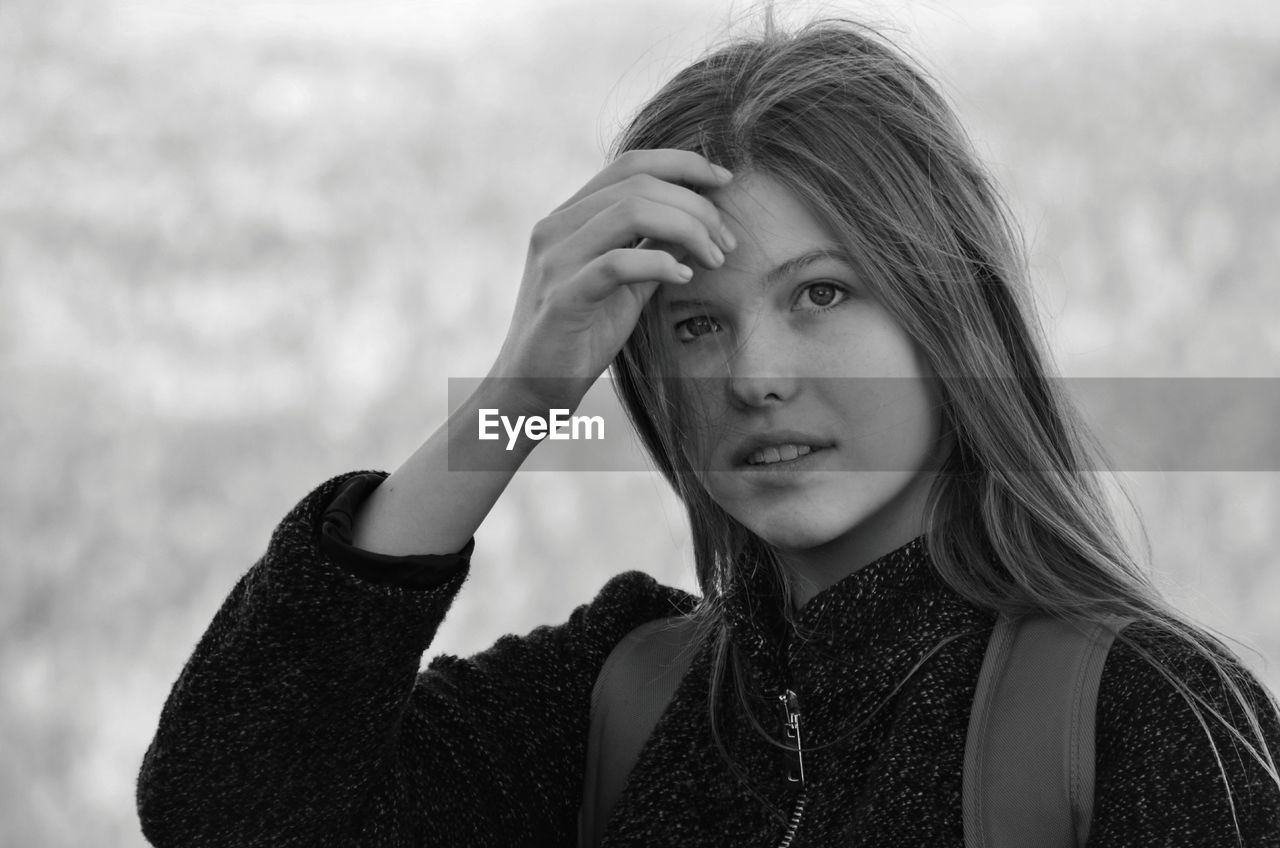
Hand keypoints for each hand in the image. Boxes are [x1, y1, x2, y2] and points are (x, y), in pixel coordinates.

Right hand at [488, 149, 734, 411]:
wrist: (531, 387)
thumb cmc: (580, 335)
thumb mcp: (625, 284)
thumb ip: (653, 247)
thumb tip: (700, 219)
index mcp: (569, 216)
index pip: (631, 165)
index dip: (684, 163)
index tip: (725, 181)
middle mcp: (556, 227)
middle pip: (638, 184)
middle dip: (696, 206)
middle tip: (728, 241)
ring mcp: (556, 260)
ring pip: (631, 211)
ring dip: (688, 229)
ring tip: (715, 258)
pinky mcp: (563, 297)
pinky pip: (618, 263)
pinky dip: (660, 263)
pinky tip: (684, 277)